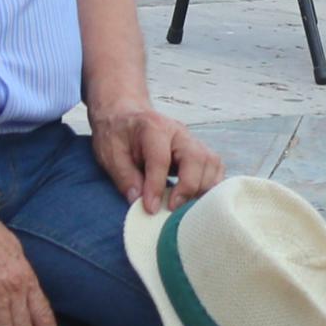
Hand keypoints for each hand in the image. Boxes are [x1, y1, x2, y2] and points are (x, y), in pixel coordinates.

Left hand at [92, 102, 224, 211]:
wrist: (127, 116)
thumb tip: (138, 201)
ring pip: (211, 163)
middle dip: (188, 187)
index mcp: (153, 128)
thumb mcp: (110, 154)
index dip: (157, 186)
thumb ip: (125, 177)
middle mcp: (179, 132)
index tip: (151, 208)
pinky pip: (215, 167)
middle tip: (172, 208)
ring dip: (202, 187)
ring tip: (184, 206)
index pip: (161, 159)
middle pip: (196, 158)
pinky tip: (195, 198)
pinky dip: (210, 184)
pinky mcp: (199, 150)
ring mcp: (192, 140)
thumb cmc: (118, 134)